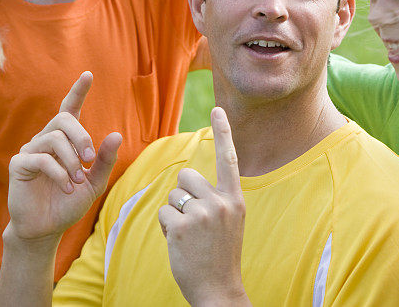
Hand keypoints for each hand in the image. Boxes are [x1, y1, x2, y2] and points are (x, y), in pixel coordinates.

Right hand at [6, 71, 121, 241]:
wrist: (46, 228)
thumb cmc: (68, 203)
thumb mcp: (94, 182)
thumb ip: (104, 160)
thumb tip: (117, 134)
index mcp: (64, 141)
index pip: (69, 108)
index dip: (77, 91)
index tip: (88, 74)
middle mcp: (46, 139)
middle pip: (64, 119)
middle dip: (81, 137)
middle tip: (89, 160)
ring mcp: (30, 150)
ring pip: (54, 138)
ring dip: (71, 161)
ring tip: (77, 181)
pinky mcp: (19, 165)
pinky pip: (41, 159)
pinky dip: (59, 173)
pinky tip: (65, 188)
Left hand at [158, 107, 248, 305]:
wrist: (219, 289)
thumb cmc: (221, 255)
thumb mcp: (229, 222)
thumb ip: (217, 199)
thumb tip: (189, 181)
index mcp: (235, 199)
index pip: (228, 158)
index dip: (223, 132)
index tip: (218, 109)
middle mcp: (220, 202)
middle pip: (187, 175)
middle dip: (182, 192)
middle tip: (192, 218)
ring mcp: (201, 214)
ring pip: (173, 194)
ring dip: (174, 211)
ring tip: (188, 234)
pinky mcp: (181, 226)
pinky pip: (162, 212)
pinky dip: (165, 226)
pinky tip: (179, 242)